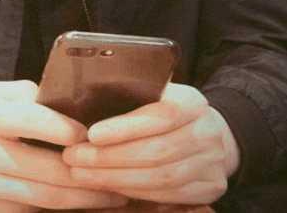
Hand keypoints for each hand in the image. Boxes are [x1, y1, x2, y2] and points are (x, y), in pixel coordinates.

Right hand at [0, 80, 128, 212]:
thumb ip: (24, 94)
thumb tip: (65, 100)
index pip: (31, 121)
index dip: (65, 128)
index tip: (91, 134)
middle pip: (45, 171)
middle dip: (88, 178)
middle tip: (122, 178)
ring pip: (40, 201)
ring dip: (80, 202)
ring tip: (113, 198)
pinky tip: (77, 212)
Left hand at [63, 83, 238, 205]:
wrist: (209, 132)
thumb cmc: (167, 107)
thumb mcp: (156, 92)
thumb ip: (133, 93)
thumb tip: (86, 94)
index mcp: (192, 101)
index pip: (159, 115)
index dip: (124, 128)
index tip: (92, 134)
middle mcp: (207, 131)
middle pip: (156, 151)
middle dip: (109, 158)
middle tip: (74, 157)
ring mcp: (212, 163)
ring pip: (159, 177)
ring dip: (115, 178)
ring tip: (82, 173)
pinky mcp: (209, 187)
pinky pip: (166, 194)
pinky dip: (133, 191)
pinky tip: (107, 186)